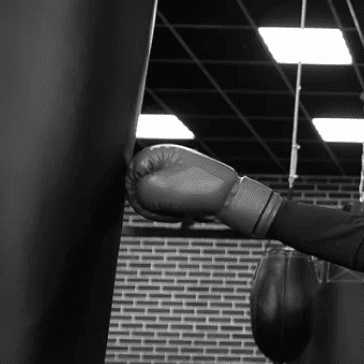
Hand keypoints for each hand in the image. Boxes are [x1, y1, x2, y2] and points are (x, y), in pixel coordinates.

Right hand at [126, 143, 279, 235]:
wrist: (234, 198)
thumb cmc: (203, 190)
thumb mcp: (161, 190)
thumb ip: (138, 191)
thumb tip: (136, 194)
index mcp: (157, 152)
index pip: (129, 176)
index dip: (138, 197)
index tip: (154, 207)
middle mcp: (165, 158)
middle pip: (141, 187)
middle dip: (153, 204)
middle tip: (171, 211)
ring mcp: (174, 170)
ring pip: (154, 196)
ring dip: (163, 208)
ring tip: (181, 210)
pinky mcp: (182, 182)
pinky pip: (168, 198)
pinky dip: (173, 208)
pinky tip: (185, 212)